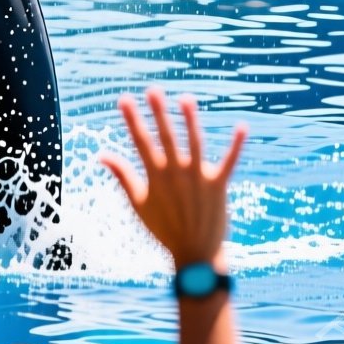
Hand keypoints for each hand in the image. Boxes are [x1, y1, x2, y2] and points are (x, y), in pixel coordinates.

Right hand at [100, 89, 245, 267]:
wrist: (195, 253)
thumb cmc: (163, 228)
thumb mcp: (138, 202)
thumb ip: (122, 176)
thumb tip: (101, 154)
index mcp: (155, 176)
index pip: (140, 142)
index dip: (132, 120)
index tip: (125, 100)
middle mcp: (176, 173)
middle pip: (166, 137)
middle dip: (158, 112)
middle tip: (153, 90)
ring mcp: (199, 178)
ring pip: (194, 143)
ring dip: (190, 120)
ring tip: (185, 98)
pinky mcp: (219, 185)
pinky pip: (229, 161)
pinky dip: (236, 145)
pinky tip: (242, 126)